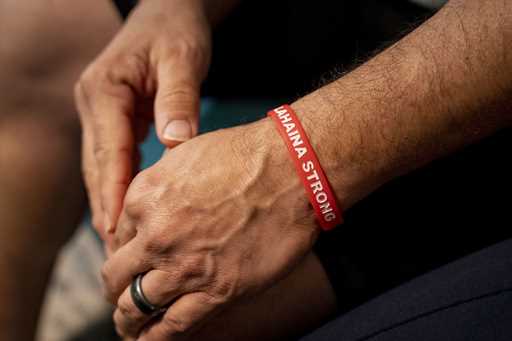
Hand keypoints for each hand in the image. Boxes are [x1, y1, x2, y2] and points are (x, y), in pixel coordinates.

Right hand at [75, 0, 210, 243]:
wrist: (168, 10)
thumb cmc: (176, 30)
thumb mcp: (183, 58)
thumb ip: (179, 99)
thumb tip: (174, 144)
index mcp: (105, 90)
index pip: (108, 152)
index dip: (113, 193)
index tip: (119, 232)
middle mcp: (94, 104)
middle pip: (97, 166)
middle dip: (107, 208)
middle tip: (119, 251)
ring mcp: (100, 111)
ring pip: (101, 166)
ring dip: (110, 202)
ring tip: (121, 242)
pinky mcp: (114, 117)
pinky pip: (114, 157)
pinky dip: (120, 184)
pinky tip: (129, 210)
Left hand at [102, 119, 319, 339]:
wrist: (291, 170)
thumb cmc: (245, 156)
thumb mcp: (186, 154)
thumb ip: (160, 183)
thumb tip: (153, 205)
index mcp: (144, 198)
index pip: (117, 237)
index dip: (124, 252)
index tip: (133, 261)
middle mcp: (156, 235)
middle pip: (117, 275)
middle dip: (116, 289)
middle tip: (120, 297)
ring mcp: (184, 266)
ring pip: (137, 306)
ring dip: (128, 320)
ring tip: (129, 327)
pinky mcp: (217, 290)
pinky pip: (174, 326)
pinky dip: (155, 339)